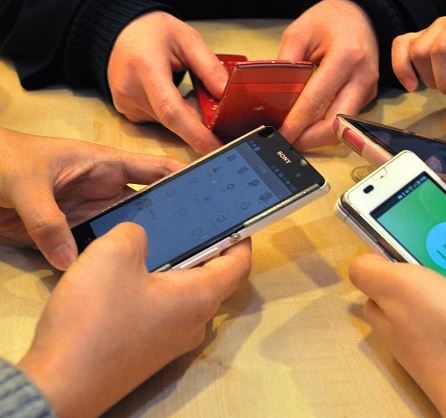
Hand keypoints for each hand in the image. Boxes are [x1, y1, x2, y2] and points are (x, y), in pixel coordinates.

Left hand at [0, 128, 182, 269]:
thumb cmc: (0, 160)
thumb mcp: (26, 183)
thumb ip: (47, 219)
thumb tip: (71, 261)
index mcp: (106, 165)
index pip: (156, 169)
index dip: (185, 180)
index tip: (213, 200)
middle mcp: (105, 191)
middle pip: (148, 206)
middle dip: (172, 222)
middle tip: (198, 247)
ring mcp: (88, 214)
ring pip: (125, 231)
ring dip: (142, 246)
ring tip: (170, 268)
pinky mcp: (69, 234)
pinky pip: (95, 249)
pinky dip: (109, 262)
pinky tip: (126, 280)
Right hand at [18, 223, 251, 417]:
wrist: (59, 385)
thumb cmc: (95, 316)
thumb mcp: (113, 254)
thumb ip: (136, 234)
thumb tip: (142, 239)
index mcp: (200, 298)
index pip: (239, 265)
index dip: (240, 238)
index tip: (233, 217)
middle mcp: (194, 323)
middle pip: (212, 279)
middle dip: (202, 248)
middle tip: (184, 221)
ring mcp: (172, 342)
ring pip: (184, 295)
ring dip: (174, 268)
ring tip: (152, 242)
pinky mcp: (148, 352)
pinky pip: (163, 311)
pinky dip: (155, 288)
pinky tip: (127, 276)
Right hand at [108, 11, 228, 152]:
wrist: (122, 31)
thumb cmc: (153, 31)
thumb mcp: (188, 39)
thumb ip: (209, 68)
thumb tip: (227, 95)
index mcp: (145, 68)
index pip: (171, 110)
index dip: (195, 133)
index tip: (215, 146)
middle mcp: (131, 90)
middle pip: (174, 121)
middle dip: (199, 121)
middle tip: (214, 109)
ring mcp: (127, 104)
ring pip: (169, 124)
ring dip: (188, 115)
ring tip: (189, 91)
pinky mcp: (129, 112)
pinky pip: (161, 121)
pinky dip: (175, 114)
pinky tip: (175, 95)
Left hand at [277, 0, 378, 148]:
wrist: (359, 16)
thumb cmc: (330, 20)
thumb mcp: (299, 32)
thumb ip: (286, 63)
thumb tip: (273, 98)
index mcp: (346, 56)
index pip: (318, 99)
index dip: (298, 122)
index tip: (282, 134)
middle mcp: (362, 77)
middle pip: (336, 123)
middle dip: (310, 139)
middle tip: (288, 142)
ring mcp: (368, 89)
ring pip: (342, 128)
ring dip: (318, 137)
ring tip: (296, 136)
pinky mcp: (368, 97)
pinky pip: (345, 119)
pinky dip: (326, 127)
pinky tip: (309, 126)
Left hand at [350, 254, 445, 417]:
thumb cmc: (442, 328)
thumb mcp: (397, 285)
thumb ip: (370, 271)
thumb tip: (359, 262)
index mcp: (382, 310)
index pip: (372, 276)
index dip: (385, 253)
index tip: (408, 235)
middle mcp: (400, 328)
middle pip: (402, 288)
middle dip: (419, 266)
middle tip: (443, 250)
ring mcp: (429, 342)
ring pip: (431, 302)